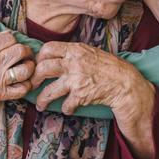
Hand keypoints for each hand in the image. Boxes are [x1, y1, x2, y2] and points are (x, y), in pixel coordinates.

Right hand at [0, 30, 35, 125]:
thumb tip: (6, 33)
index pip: (10, 38)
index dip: (13, 38)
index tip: (11, 43)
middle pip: (21, 51)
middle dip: (25, 50)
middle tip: (23, 52)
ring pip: (25, 70)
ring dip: (29, 66)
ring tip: (26, 65)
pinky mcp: (0, 94)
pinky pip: (22, 90)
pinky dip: (27, 85)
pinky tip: (23, 80)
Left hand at [31, 42, 153, 116]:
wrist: (125, 83)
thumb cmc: (107, 67)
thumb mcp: (89, 52)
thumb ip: (71, 53)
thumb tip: (52, 56)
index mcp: (74, 50)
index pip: (47, 49)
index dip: (39, 58)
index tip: (38, 65)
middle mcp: (73, 63)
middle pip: (42, 69)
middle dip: (35, 79)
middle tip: (34, 85)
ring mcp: (76, 80)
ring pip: (49, 91)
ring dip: (42, 100)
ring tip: (40, 105)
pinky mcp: (81, 96)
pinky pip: (65, 105)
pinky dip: (65, 109)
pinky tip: (67, 109)